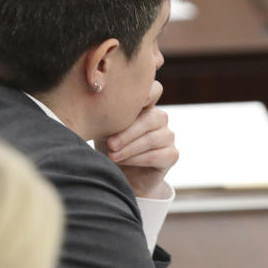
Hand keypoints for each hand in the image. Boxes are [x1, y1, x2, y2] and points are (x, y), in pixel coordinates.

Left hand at [97, 80, 177, 197]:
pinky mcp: (172, 155)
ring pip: (153, 138)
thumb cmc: (110, 147)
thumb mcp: (105, 128)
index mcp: (145, 106)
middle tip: (110, 143)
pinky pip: (157, 155)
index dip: (146, 93)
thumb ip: (109, 114)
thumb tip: (95, 102)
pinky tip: (122, 161)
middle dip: (129, 132)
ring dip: (130, 147)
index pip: (154, 90)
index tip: (127, 102)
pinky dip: (138, 159)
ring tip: (112, 155)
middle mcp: (160, 119)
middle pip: (152, 118)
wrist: (119, 177)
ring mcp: (168, 136)